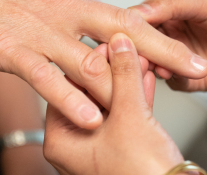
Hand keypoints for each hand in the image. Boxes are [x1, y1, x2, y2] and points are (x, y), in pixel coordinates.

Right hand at [0, 0, 206, 128]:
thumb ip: (60, 0)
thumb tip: (82, 13)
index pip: (118, 14)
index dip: (152, 34)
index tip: (181, 48)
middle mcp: (57, 4)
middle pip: (121, 29)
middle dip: (162, 50)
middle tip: (195, 68)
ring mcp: (34, 26)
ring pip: (86, 59)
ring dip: (121, 85)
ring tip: (152, 107)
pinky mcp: (7, 47)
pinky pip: (46, 76)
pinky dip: (70, 98)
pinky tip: (91, 117)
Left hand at [44, 33, 183, 174]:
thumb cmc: (141, 174)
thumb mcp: (130, 115)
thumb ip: (124, 75)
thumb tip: (119, 44)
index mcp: (60, 141)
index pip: (66, 89)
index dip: (88, 62)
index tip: (104, 43)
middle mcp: (73, 148)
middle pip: (88, 96)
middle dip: (111, 70)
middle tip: (124, 47)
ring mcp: (97, 152)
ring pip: (109, 107)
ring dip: (126, 82)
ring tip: (139, 58)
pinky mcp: (120, 153)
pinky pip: (124, 120)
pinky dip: (135, 100)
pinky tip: (146, 80)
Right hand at [129, 0, 206, 90]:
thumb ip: (170, 4)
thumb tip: (137, 12)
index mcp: (167, 10)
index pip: (137, 21)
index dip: (128, 29)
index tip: (122, 36)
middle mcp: (168, 34)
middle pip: (140, 47)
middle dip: (137, 52)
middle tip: (137, 55)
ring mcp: (177, 57)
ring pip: (152, 66)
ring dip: (153, 66)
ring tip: (159, 65)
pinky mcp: (189, 78)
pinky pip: (171, 82)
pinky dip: (172, 78)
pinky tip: (176, 73)